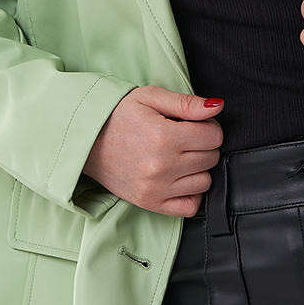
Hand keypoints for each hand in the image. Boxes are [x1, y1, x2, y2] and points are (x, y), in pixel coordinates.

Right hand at [82, 87, 223, 217]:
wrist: (87, 140)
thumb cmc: (118, 116)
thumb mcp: (150, 97)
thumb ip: (186, 103)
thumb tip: (216, 108)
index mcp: (163, 136)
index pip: (214, 136)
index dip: (208, 126)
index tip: (193, 125)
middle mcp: (161, 166)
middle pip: (211, 158)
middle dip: (203, 145)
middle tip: (182, 138)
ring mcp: (156, 188)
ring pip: (205, 182)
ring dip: (197, 169)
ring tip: (178, 157)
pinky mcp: (150, 203)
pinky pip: (190, 207)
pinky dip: (190, 193)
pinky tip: (178, 178)